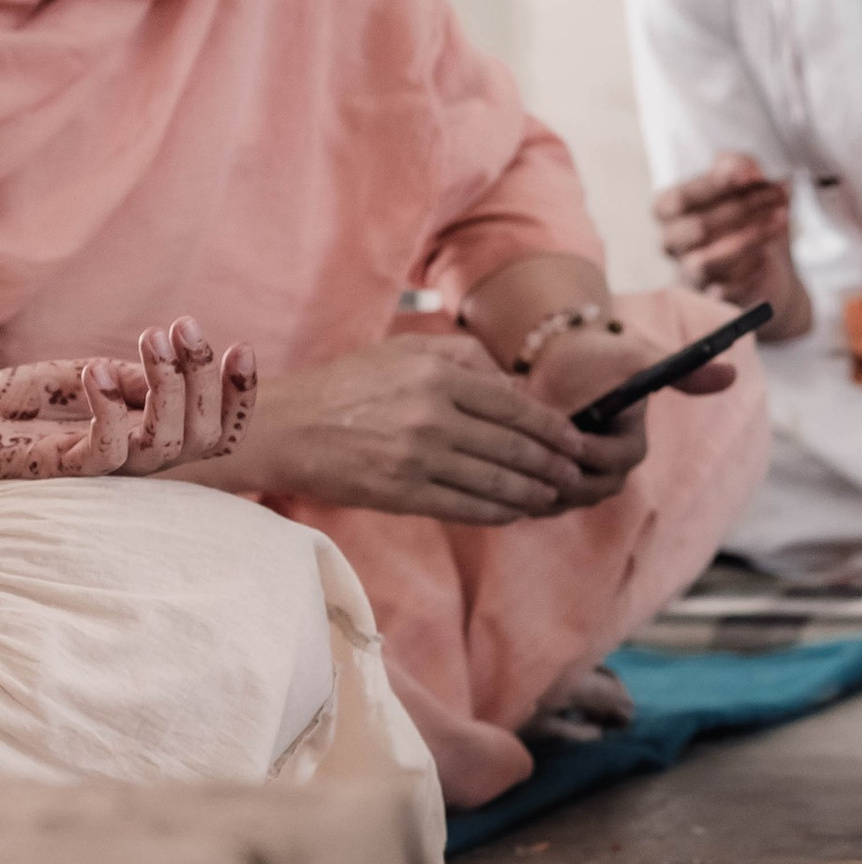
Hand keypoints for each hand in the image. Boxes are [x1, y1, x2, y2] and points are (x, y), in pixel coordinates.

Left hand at [0, 320, 253, 479]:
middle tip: (183, 324)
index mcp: (158, 434)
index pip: (220, 430)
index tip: (243, 346)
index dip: (240, 396)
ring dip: (166, 385)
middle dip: (202, 377)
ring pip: (165, 444)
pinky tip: (96, 370)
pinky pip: (107, 450)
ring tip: (148, 336)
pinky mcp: (68, 469)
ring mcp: (108, 469)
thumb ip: (141, 378)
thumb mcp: (102, 375)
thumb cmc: (38, 398)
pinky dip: (109, 407)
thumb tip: (183, 365)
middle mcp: (141, 458)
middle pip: (200, 435)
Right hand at [223, 337, 604, 526]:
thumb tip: (517, 388)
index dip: (553, 429)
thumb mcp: (405, 350)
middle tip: (574, 474)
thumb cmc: (348, 385)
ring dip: (532, 493)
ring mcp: (417, 457)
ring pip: (495, 481)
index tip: (576, 441)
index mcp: (437, 374)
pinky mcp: (400, 492)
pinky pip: (465, 507)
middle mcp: (432, 414)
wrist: (282, 427)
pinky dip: (497, 512)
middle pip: (513, 447)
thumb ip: (465, 359)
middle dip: (552, 465)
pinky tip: (514, 513)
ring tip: (551, 497)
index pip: (515, 406)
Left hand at [518, 313, 740, 509]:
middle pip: (592, 489)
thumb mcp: (639, 355)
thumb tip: (731, 372)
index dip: (596, 454)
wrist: (557, 359)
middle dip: (565, 477)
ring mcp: (579, 481)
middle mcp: (608, 469)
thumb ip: (683, 370)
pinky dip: (521, 493)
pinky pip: (537, 502)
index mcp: (630, 443)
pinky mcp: (549, 486)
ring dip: (540, 487)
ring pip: (562, 500)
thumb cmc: (600, 355)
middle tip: (534, 455)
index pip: (620, 461)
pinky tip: (500, 471)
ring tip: (514, 462)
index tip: (572, 436)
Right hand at [655, 152, 805, 328]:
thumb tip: (745, 167)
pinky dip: (750, 271)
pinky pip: (725, 289)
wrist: (767, 267)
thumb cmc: (747, 219)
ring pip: (710, 260)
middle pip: (699, 227)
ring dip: (751, 238)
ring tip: (781, 220)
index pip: (682, 198)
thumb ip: (740, 167)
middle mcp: (673, 243)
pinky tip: (767, 258)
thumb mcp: (745, 185)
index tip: (752, 174)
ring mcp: (690, 274)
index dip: (716, 185)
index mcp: (670, 211)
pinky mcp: (712, 299)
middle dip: (744, 207)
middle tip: (778, 194)